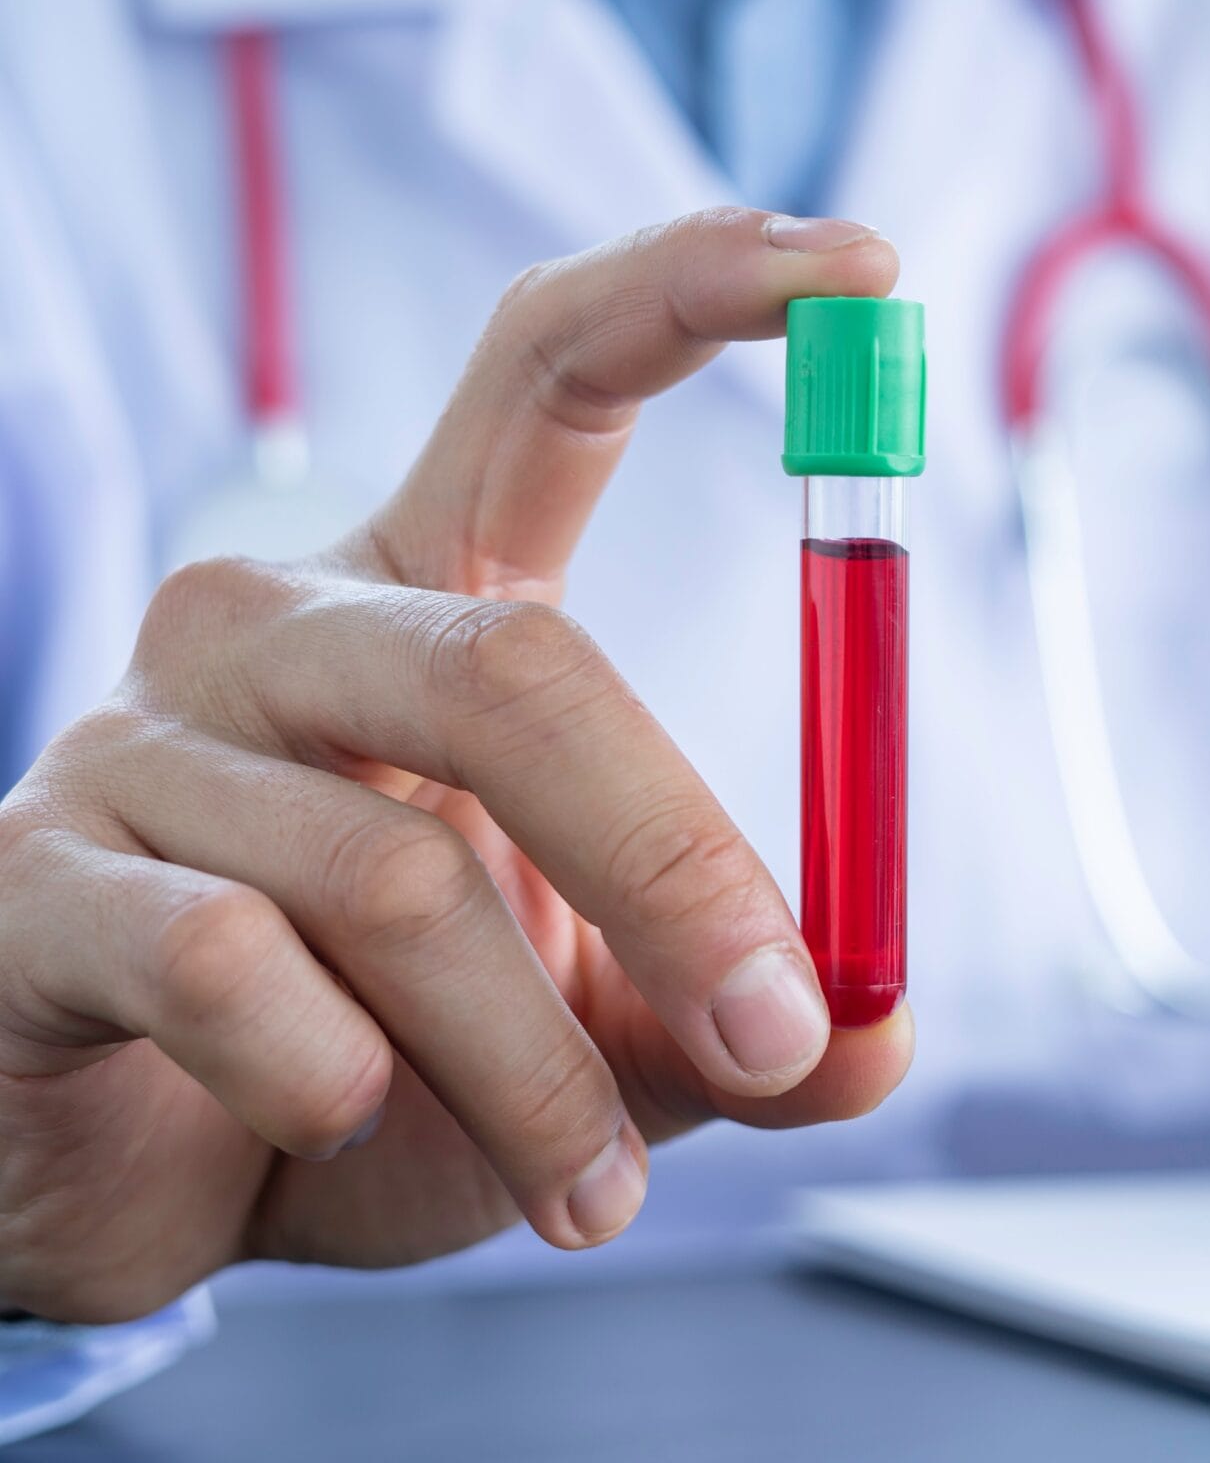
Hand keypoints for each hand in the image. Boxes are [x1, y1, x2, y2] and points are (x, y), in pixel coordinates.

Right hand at [0, 209, 911, 1321]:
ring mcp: (140, 738)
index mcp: (429, 597)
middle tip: (774, 1030)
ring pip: (397, 874)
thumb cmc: (376, 1058)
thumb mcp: (594, 1045)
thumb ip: (731, 1022)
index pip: (546, 370)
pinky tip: (340, 1127)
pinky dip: (336, 1081)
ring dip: (533, 1070)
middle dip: (678, 870)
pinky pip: (228, 965)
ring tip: (590, 1197)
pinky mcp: (35, 884)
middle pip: (519, 667)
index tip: (864, 265)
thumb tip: (872, 1032)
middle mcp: (278, 619)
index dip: (698, 292)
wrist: (127, 1175)